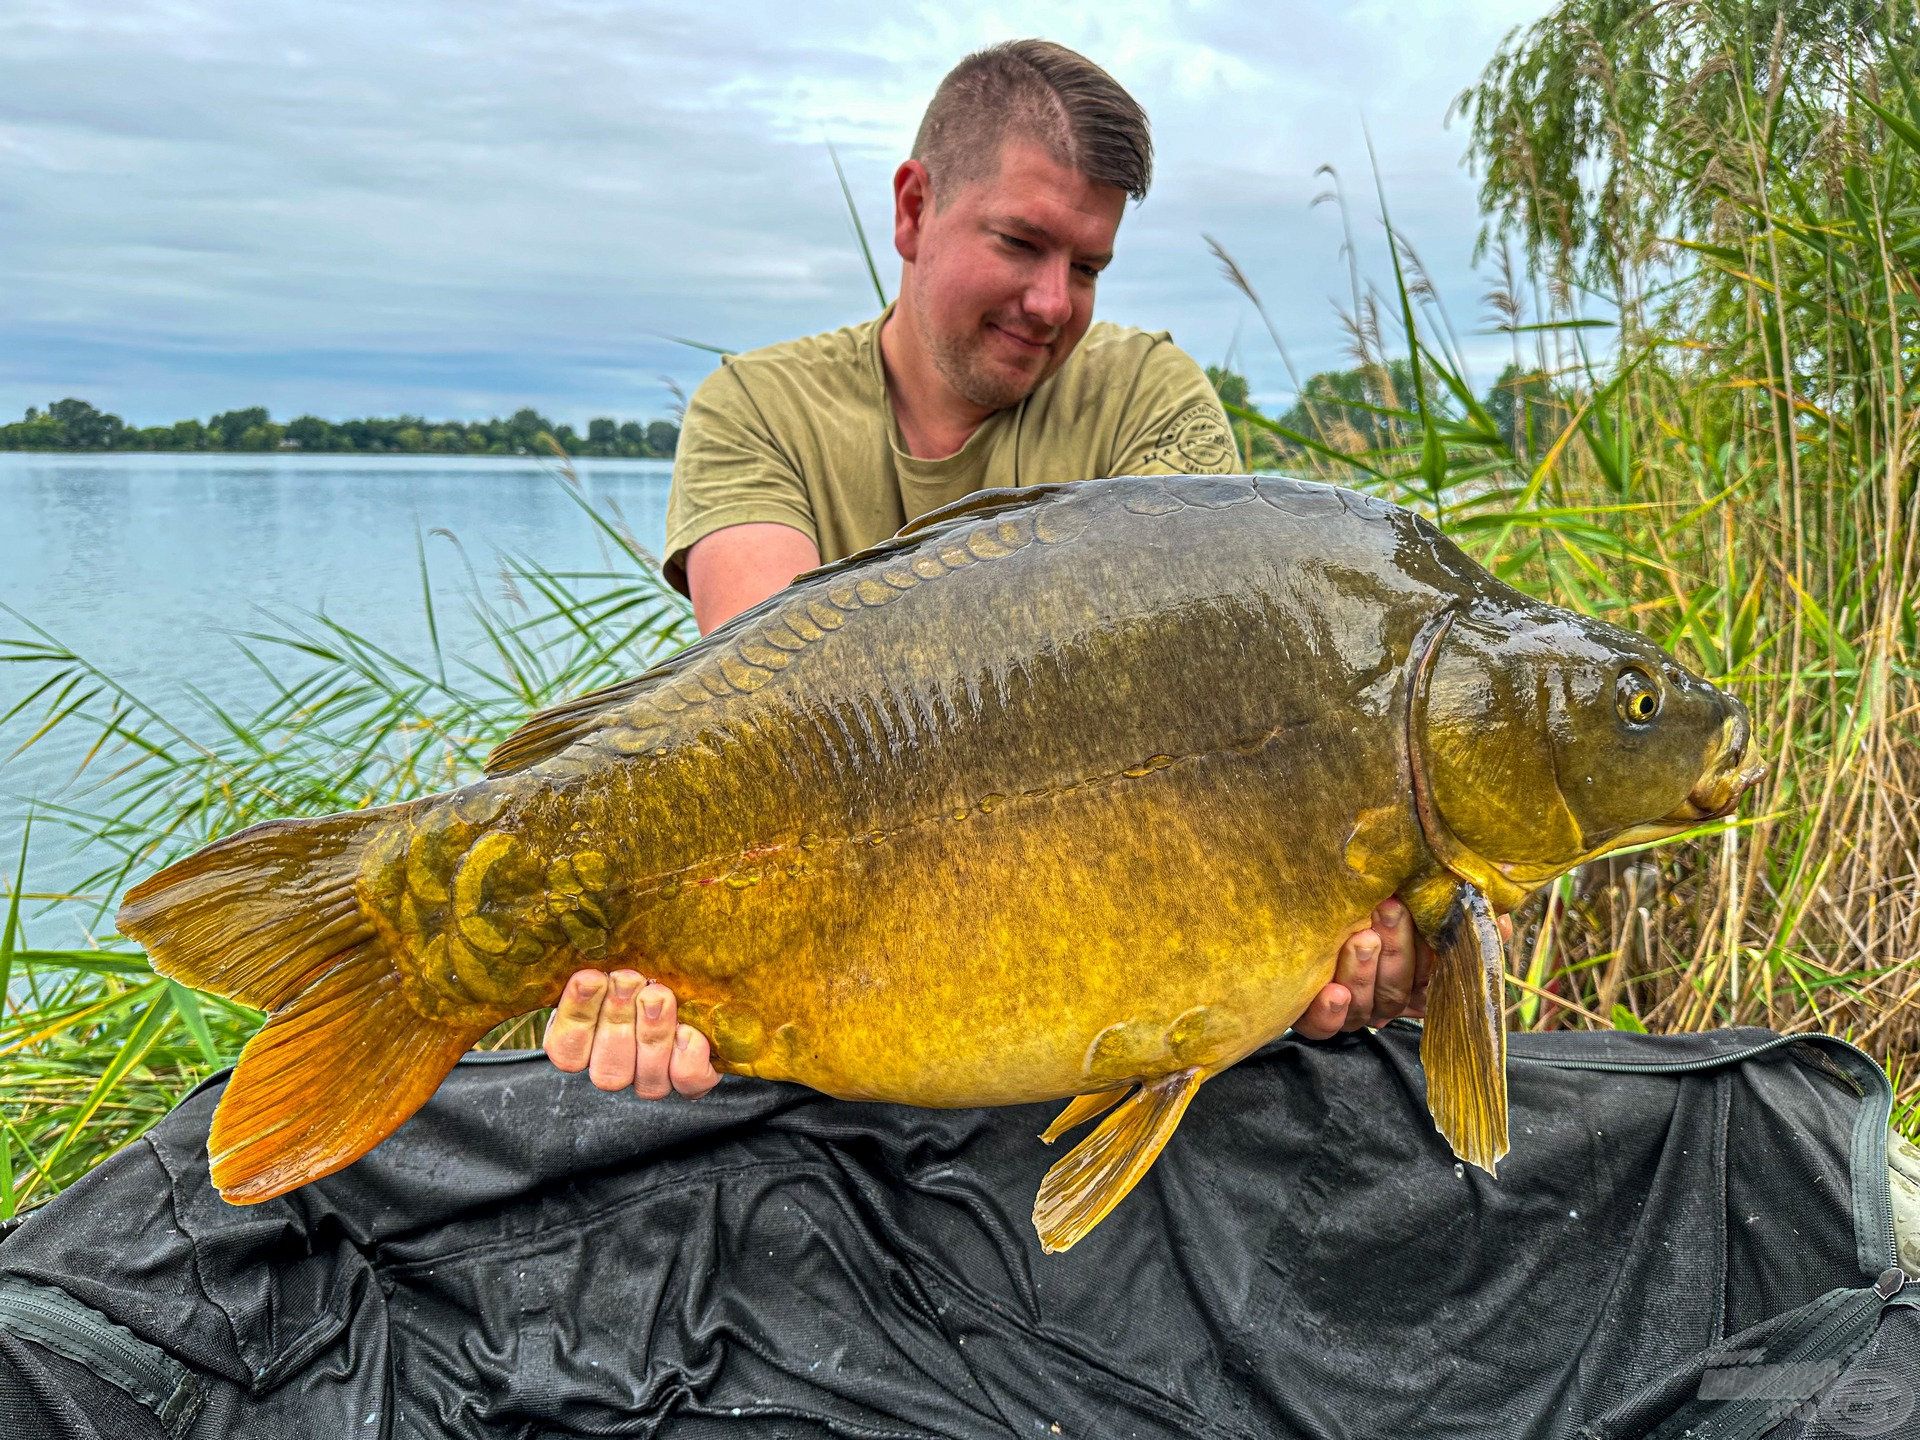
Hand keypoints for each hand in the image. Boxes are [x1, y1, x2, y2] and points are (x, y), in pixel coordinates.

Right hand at [543, 968, 720, 1099]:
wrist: (697, 967)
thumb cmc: (643, 959)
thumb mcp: (612, 957)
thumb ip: (588, 962)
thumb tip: (580, 961)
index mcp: (585, 1042)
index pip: (566, 1050)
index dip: (576, 1016)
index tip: (591, 977)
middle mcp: (618, 1067)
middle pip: (606, 1072)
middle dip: (617, 1021)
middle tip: (629, 980)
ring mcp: (655, 1077)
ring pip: (647, 1082)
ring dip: (652, 1034)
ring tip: (659, 995)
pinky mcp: (693, 1078)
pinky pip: (689, 1082)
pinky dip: (688, 1059)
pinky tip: (688, 1029)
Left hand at [1292, 897, 1513, 1038]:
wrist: (1310, 894)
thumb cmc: (1371, 897)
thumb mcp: (1418, 901)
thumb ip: (1460, 916)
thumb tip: (1501, 923)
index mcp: (1415, 981)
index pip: (1431, 985)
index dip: (1432, 960)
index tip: (1429, 921)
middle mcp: (1383, 999)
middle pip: (1397, 993)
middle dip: (1396, 951)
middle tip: (1389, 907)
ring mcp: (1348, 1008)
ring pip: (1363, 1007)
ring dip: (1363, 973)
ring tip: (1360, 937)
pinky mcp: (1309, 1013)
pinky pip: (1320, 1028)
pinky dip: (1328, 1014)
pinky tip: (1332, 992)